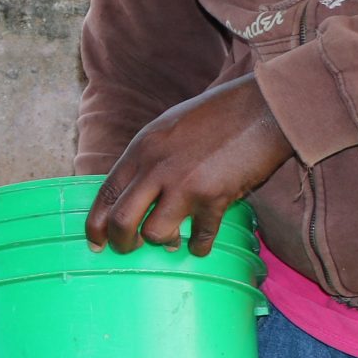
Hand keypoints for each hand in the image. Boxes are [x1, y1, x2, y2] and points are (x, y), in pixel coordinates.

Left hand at [87, 75, 294, 255]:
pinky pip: (200, 237)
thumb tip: (136, 192)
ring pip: (155, 234)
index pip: (106, 194)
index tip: (95, 243)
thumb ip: (149, 158)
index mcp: (142, 149)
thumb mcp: (167, 127)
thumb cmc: (217, 114)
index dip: (95, 224)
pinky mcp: (215, 198)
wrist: (262, 108)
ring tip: (171, 240)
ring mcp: (185, 184)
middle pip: (121, 221)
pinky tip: (200, 245)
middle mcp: (157, 168)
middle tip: (128, 249)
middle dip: (121, 243)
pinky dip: (199, 246)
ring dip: (162, 242)